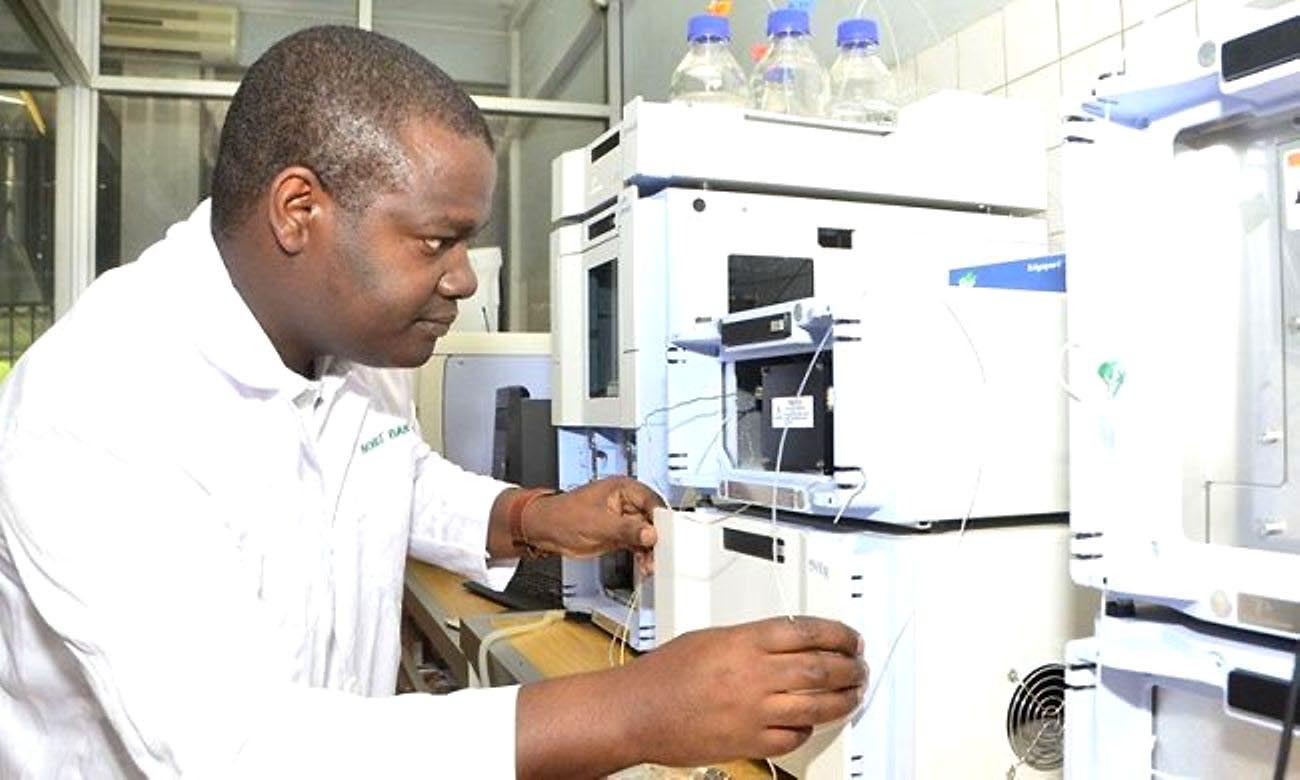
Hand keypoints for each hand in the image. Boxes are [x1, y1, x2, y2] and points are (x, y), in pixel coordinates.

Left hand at [523, 477, 662, 573]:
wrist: (544, 530)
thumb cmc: (562, 516)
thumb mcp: (599, 523)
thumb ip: (627, 529)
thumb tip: (650, 532)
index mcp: (622, 489)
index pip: (652, 501)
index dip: (661, 519)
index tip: (667, 535)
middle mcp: (625, 502)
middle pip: (652, 519)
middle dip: (657, 537)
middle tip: (661, 552)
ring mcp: (622, 519)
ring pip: (646, 533)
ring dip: (650, 549)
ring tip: (651, 562)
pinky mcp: (618, 534)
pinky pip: (637, 543)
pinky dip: (642, 554)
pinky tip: (644, 563)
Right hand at [619, 616, 866, 766]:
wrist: (636, 711)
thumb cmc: (663, 674)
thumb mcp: (710, 638)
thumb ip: (750, 640)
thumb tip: (786, 643)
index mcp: (744, 641)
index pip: (808, 632)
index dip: (839, 634)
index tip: (850, 638)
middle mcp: (754, 674)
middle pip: (821, 668)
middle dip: (850, 667)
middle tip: (859, 666)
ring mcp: (754, 710)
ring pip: (817, 704)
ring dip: (843, 699)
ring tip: (852, 694)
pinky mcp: (749, 741)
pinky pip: (794, 736)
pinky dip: (809, 729)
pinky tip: (812, 722)